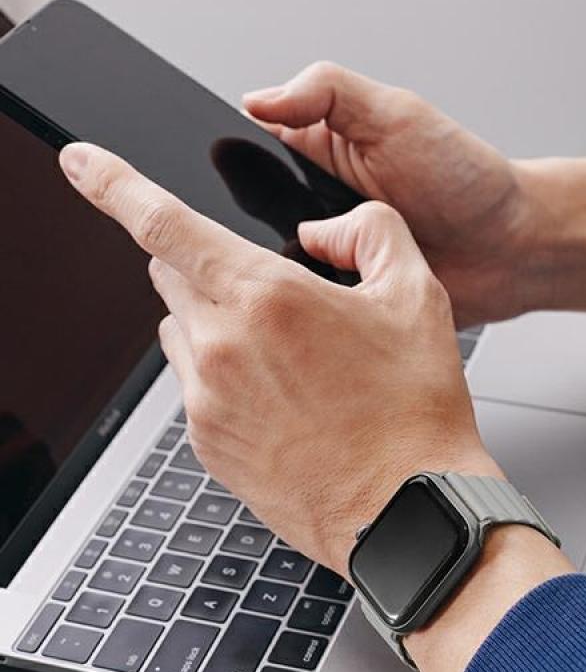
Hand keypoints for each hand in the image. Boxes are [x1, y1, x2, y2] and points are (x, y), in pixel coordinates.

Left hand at [58, 142, 499, 575]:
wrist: (405, 506)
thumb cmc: (412, 413)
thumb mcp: (418, 297)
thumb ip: (371, 231)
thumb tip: (325, 229)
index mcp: (267, 298)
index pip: (163, 223)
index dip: (113, 183)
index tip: (82, 165)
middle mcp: (222, 346)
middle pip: (172, 276)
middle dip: (206, 268)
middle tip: (270, 296)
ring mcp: (207, 400)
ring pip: (180, 333)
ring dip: (215, 325)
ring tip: (286, 361)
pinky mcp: (206, 444)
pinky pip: (194, 387)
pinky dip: (223, 377)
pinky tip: (282, 401)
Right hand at [244, 63, 585, 321]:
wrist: (512, 249)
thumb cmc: (467, 179)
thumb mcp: (396, 115)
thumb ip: (328, 93)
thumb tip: (260, 97)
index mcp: (323, 153)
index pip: (252, 153)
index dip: (229, 163)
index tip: (212, 176)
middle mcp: (321, 207)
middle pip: (252, 217)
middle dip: (250, 226)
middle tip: (276, 226)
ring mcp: (333, 256)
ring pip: (276, 265)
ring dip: (281, 267)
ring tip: (308, 261)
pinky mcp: (348, 300)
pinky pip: (312, 305)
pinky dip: (309, 304)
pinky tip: (318, 301)